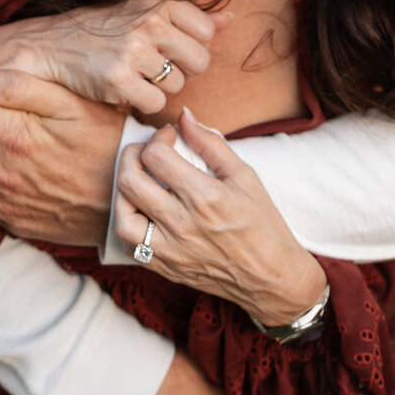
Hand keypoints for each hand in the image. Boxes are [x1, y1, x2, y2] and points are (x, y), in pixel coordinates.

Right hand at [0, 0, 222, 112]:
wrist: (51, 45)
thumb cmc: (103, 28)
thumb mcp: (144, 10)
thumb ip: (190, 15)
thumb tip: (231, 19)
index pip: (206, 30)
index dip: (191, 46)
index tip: (169, 48)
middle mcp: (149, 20)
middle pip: (199, 61)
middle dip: (181, 70)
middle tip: (153, 67)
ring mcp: (134, 49)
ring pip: (178, 84)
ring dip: (160, 88)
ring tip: (134, 75)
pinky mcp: (119, 78)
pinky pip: (155, 103)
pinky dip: (142, 103)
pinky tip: (124, 89)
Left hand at [114, 108, 326, 326]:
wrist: (272, 278)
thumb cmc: (263, 223)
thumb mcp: (244, 175)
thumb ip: (210, 142)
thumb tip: (183, 116)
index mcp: (205, 197)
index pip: (156, 156)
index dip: (158, 137)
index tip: (168, 136)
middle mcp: (182, 224)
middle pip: (130, 181)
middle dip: (131, 155)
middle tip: (146, 152)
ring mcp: (171, 250)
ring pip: (122, 217)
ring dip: (124, 191)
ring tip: (138, 179)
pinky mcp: (166, 268)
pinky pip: (129, 245)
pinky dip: (127, 223)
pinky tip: (141, 209)